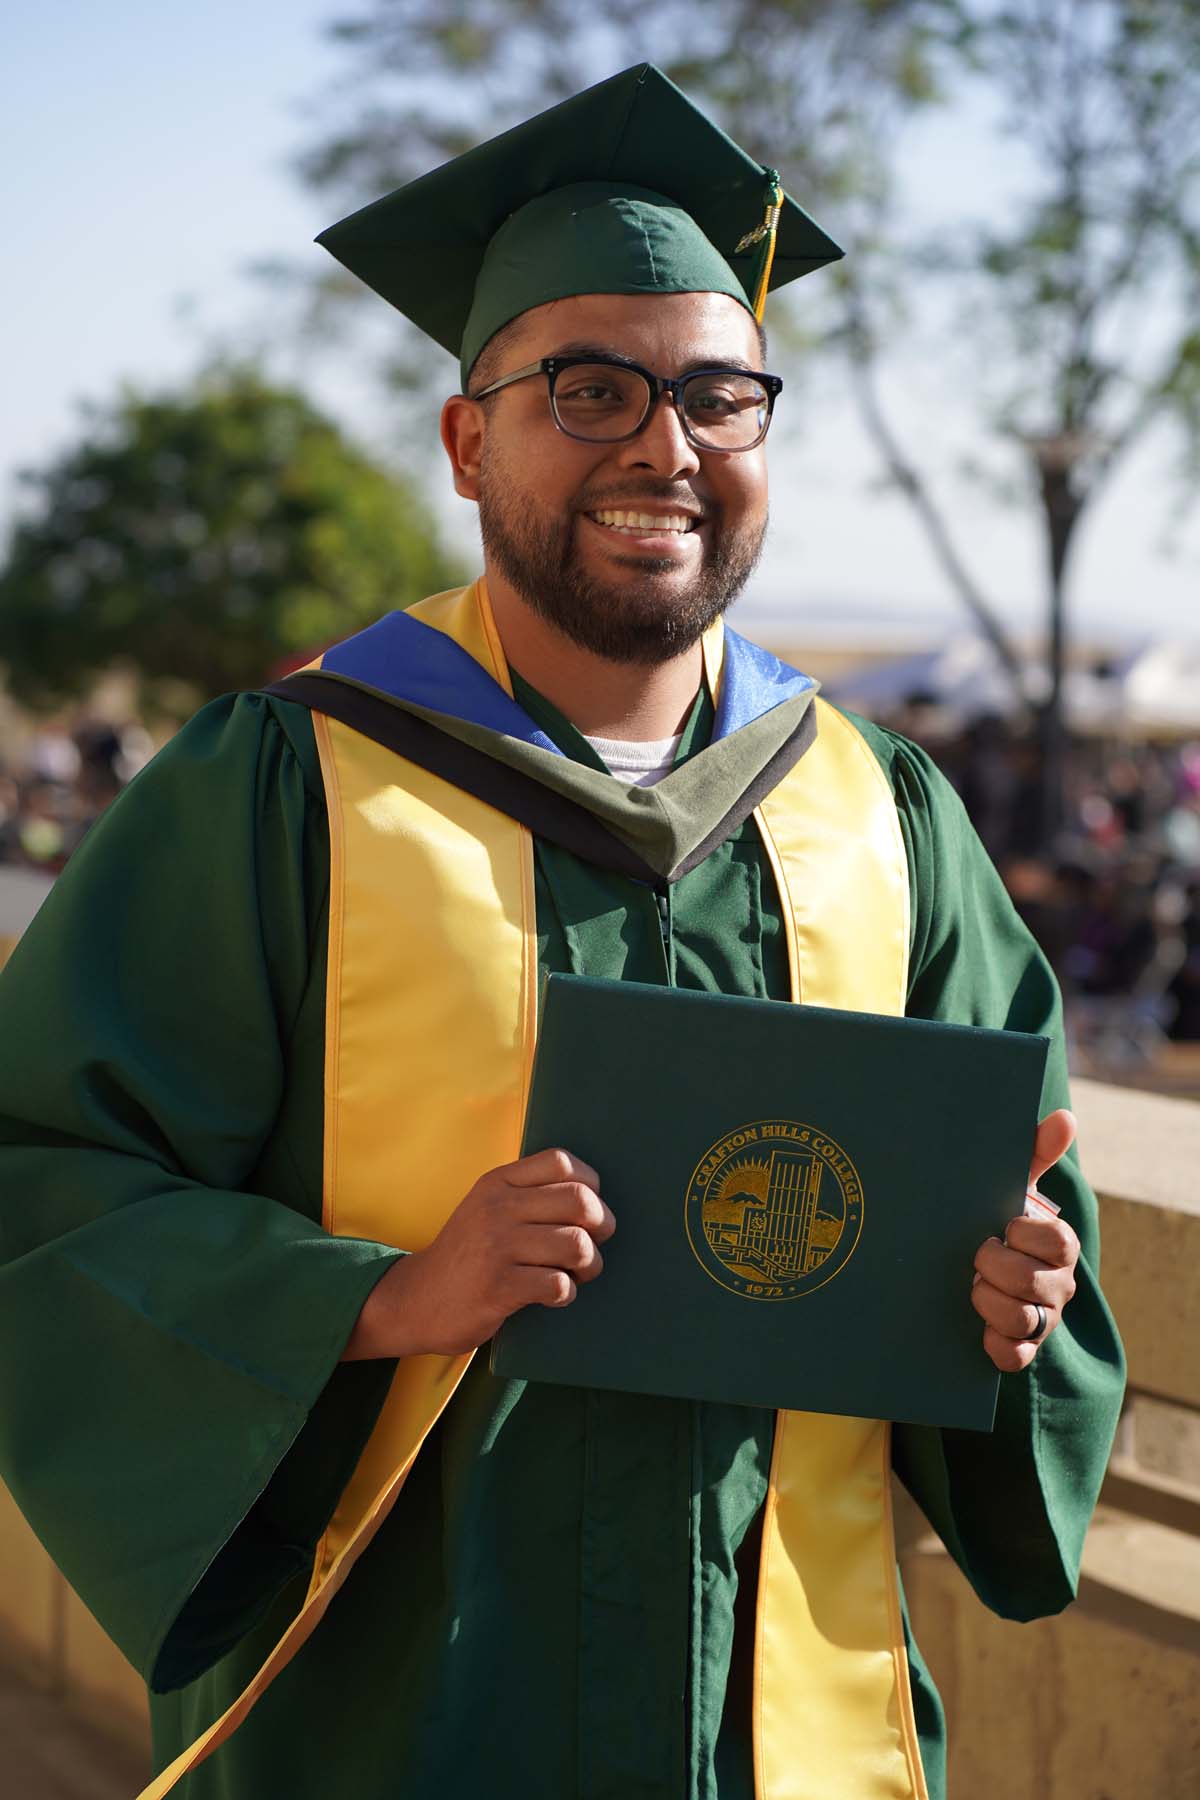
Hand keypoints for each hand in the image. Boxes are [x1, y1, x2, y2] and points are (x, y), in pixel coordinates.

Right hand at [342, 1148, 614, 1360]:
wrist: (415, 1300)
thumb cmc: (467, 1254)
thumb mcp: (486, 1207)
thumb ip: (527, 1193)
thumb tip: (592, 1195)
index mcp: (497, 1183)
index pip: (561, 1162)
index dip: (589, 1184)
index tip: (586, 1211)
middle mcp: (497, 1208)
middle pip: (580, 1201)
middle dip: (602, 1226)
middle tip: (592, 1245)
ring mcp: (496, 1247)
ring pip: (577, 1244)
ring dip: (589, 1265)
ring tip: (576, 1274)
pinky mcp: (498, 1287)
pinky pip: (558, 1284)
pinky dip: (566, 1293)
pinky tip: (552, 1295)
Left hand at [971, 1109, 1080, 1372]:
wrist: (977, 1272)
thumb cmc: (999, 1224)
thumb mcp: (1012, 1188)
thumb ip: (1035, 1154)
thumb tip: (1065, 1117)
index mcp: (1060, 1244)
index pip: (1055, 1240)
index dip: (1022, 1233)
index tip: (1002, 1225)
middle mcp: (1059, 1285)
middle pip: (1033, 1283)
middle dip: (994, 1267)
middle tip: (975, 1257)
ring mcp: (1043, 1320)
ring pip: (1020, 1319)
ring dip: (986, 1301)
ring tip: (971, 1286)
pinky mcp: (1023, 1348)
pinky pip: (1013, 1356)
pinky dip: (993, 1343)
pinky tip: (978, 1328)